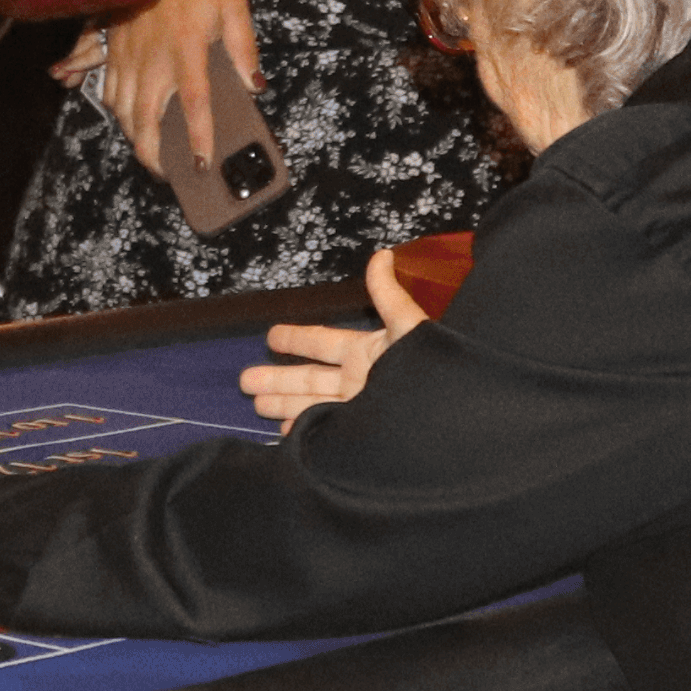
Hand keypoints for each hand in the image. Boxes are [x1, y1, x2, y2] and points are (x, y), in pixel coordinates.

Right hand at [61, 0, 258, 180]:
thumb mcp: (230, 5)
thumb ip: (244, 44)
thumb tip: (254, 84)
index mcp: (186, 52)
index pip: (194, 104)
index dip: (198, 137)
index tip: (202, 163)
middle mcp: (152, 62)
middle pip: (145, 120)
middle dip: (152, 154)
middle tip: (166, 173)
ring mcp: (127, 60)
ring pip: (123, 112)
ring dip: (134, 138)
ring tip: (150, 153)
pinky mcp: (111, 55)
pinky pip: (105, 91)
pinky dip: (111, 112)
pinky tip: (123, 121)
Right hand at [239, 245, 426, 425]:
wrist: (444, 420)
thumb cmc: (427, 371)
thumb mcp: (407, 327)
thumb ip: (389, 294)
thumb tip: (382, 254)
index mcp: (367, 354)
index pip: (322, 342)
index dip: (296, 338)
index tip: (270, 336)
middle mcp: (358, 382)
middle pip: (307, 378)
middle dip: (276, 378)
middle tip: (245, 379)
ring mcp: (357, 410)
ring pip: (309, 404)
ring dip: (281, 403)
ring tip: (256, 403)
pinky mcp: (358, 435)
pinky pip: (323, 432)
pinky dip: (303, 431)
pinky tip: (284, 432)